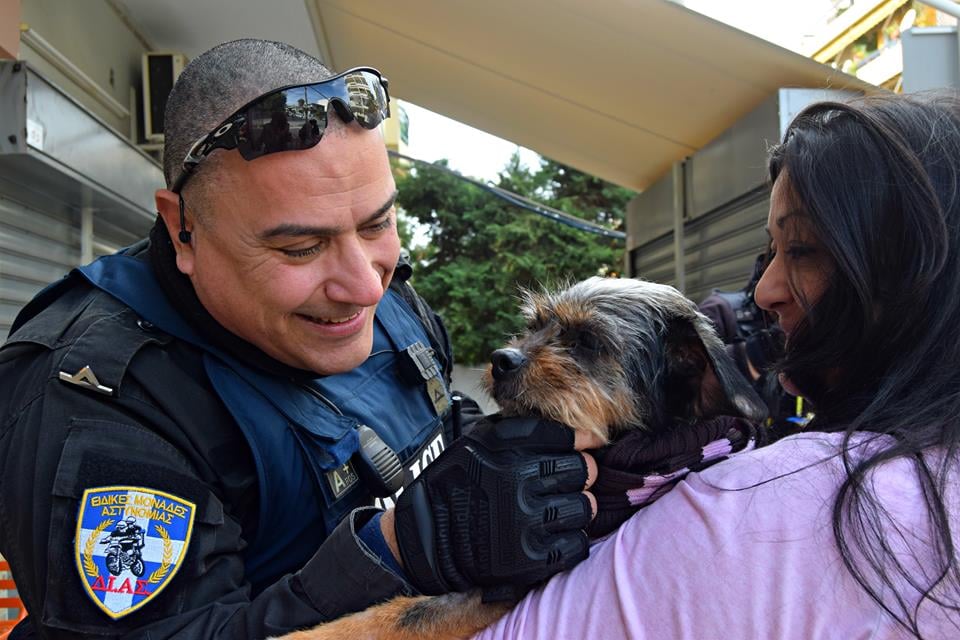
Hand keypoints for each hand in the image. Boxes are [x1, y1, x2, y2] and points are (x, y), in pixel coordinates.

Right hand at [390, 415, 597, 595]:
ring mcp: (527, 523)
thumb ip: (523, 431)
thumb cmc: (460, 481)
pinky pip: (576, 544)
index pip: (565, 439)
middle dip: (581, 474)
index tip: (585, 446)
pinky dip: (571, 538)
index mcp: (506, 450)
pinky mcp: (531, 558)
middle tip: (568, 481)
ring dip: (577, 507)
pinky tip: (554, 533)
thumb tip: (578, 434)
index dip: (581, 441)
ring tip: (559, 508)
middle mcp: (518, 483)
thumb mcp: (480, 440)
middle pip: (583, 472)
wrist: (429, 535)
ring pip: (584, 508)